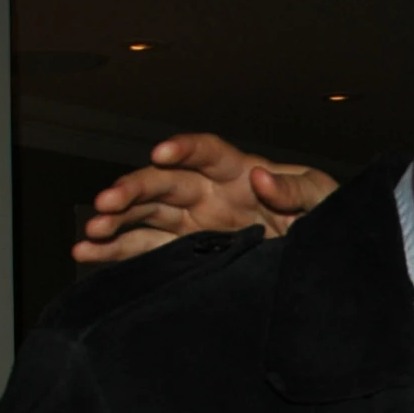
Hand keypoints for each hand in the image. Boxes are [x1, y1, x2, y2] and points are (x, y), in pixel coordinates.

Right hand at [75, 133, 339, 263]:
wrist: (324, 263)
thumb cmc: (326, 221)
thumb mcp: (323, 200)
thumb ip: (298, 189)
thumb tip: (263, 177)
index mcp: (240, 172)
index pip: (206, 152)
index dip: (184, 149)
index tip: (163, 153)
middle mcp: (210, 194)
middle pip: (164, 183)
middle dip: (133, 190)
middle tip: (108, 203)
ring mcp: (195, 224)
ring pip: (145, 215)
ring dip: (115, 222)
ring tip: (90, 233)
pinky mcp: (188, 254)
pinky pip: (146, 249)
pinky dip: (117, 251)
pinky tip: (87, 253)